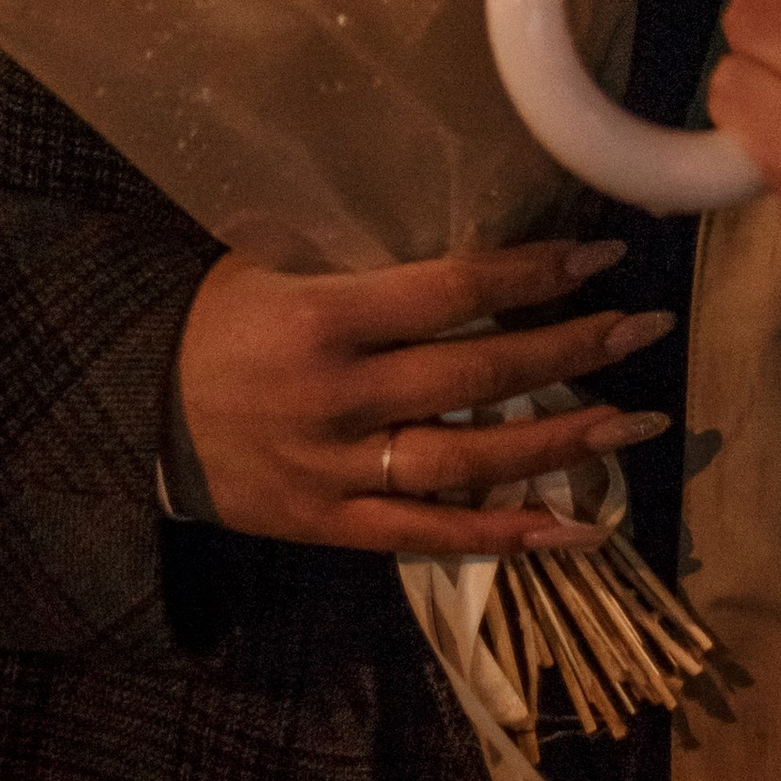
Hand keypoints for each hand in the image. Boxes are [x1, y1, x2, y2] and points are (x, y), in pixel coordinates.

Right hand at [172, 237, 669, 555]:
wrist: (137, 410)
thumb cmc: (223, 316)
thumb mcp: (282, 262)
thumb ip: (373, 263)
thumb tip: (489, 244)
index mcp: (325, 316)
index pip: (454, 290)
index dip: (535, 272)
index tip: (603, 253)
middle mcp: (337, 397)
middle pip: (477, 374)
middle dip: (572, 350)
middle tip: (643, 326)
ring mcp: (336, 470)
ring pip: (467, 460)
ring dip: (559, 441)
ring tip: (634, 421)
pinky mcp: (332, 526)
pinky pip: (430, 536)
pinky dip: (506, 536)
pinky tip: (573, 528)